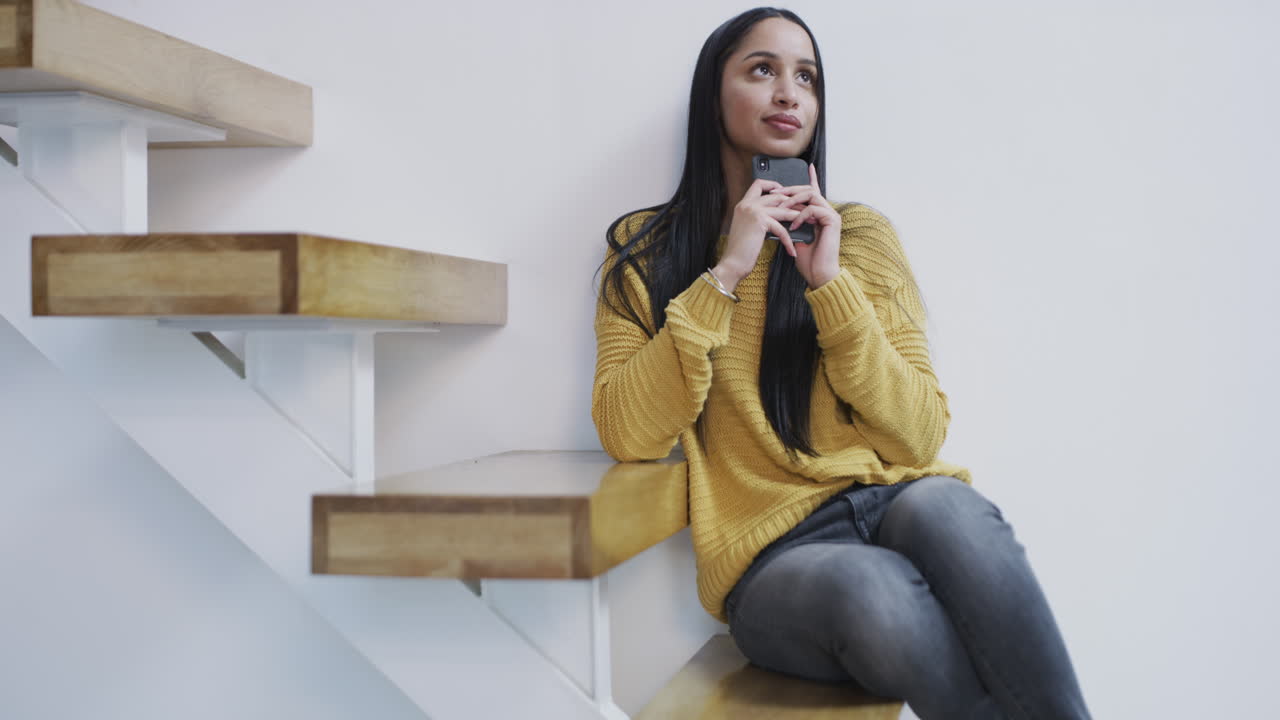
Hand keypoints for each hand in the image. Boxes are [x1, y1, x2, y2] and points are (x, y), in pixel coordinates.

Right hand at [713, 177, 804, 291]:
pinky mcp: (759, 221)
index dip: (774, 186)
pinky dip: (788, 240)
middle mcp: (747, 204)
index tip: (786, 195)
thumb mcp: (748, 229)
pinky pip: (781, 227)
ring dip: (798, 216)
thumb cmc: (740, 251)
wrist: (732, 264)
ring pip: (783, 208)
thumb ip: (759, 218)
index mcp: (743, 205)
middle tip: (807, 211)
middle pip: (777, 194)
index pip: (759, 184)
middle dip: (794, 202)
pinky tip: (792, 250)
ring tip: (809, 223)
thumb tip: (778, 214)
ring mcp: (752, 210)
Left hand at [772, 163, 841, 289]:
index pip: (815, 192)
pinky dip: (800, 215)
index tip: (808, 166)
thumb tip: (779, 213)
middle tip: (775, 194)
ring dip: (793, 200)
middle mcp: (827, 212)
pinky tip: (793, 225)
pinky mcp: (833, 220)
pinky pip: (813, 208)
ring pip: (811, 195)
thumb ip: (791, 222)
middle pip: (809, 190)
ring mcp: (831, 215)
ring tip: (781, 210)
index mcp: (819, 214)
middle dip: (790, 190)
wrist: (818, 274)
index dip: (811, 178)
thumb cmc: (808, 260)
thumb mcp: (795, 236)